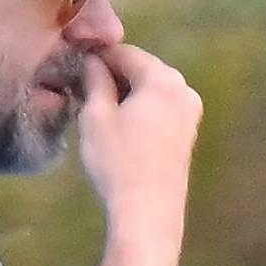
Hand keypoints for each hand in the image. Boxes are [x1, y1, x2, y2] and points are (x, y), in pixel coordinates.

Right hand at [76, 44, 202, 235]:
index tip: (75, 67)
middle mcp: (184, 89)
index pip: (124, 52)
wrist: (148, 212)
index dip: (97, 57)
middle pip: (142, 69)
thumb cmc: (118, 161)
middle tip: (84, 92)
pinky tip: (121, 128)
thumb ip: (95, 80)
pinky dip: (141, 111)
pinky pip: (160, 111)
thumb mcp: (96, 116)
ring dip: (126, 94)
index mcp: (163, 78)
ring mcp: (191, 114)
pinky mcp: (188, 136)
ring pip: (152, 91)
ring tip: (99, 112)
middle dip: (114, 76)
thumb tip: (93, 62)